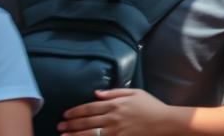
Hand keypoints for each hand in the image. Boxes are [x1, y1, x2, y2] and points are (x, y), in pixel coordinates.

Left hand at [60, 89, 174, 135]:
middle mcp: (113, 117)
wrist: (163, 122)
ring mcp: (115, 131)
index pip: (90, 107)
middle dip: (71, 124)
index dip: (76, 111)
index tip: (66, 114)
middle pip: (87, 121)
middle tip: (59, 125)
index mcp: (116, 104)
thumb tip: (96, 93)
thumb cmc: (150, 106)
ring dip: (74, 135)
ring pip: (89, 134)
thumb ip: (115, 92)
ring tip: (63, 135)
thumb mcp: (135, 92)